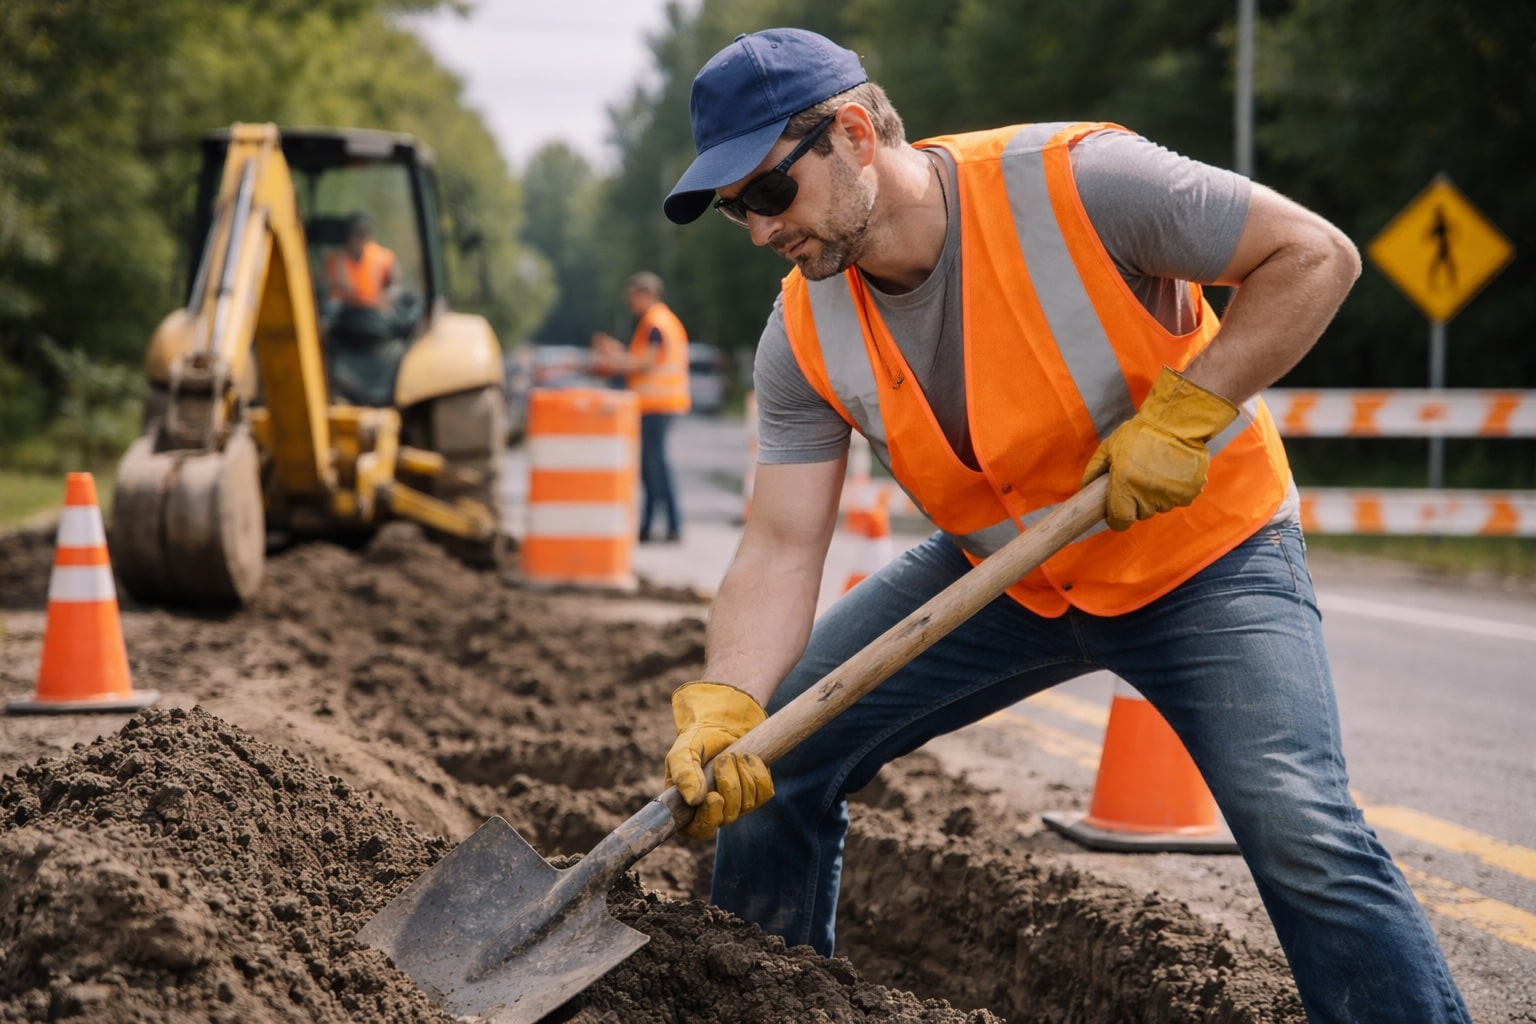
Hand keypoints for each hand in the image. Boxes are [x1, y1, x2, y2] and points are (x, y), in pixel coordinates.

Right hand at [664, 681, 774, 840]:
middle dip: (728, 783)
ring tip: (731, 755)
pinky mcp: (758, 794)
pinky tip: (747, 758)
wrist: (722, 726)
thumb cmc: (697, 742)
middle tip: (722, 759)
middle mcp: (715, 812)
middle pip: (728, 816)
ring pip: (748, 803)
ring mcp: (738, 806)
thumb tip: (693, 799)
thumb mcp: (683, 753)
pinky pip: (765, 792)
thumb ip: (683, 773)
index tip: (713, 797)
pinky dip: (757, 771)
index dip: (708, 818)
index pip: (699, 830)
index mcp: (690, 809)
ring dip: (741, 773)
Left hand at [1079, 366, 1238, 530]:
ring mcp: (1169, 495)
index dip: (1117, 518)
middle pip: (1141, 514)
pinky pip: (1178, 500)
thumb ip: (1094, 470)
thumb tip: (1084, 489)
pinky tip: (1172, 472)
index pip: (1120, 521)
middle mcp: (1147, 494)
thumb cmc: (1139, 432)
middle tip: (1138, 481)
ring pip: (1160, 507)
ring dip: (1157, 497)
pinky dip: (1175, 491)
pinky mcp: (1188, 492)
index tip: (1118, 510)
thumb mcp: (1109, 447)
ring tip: (1156, 473)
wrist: (1175, 421)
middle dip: (1137, 503)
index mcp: (1124, 485)